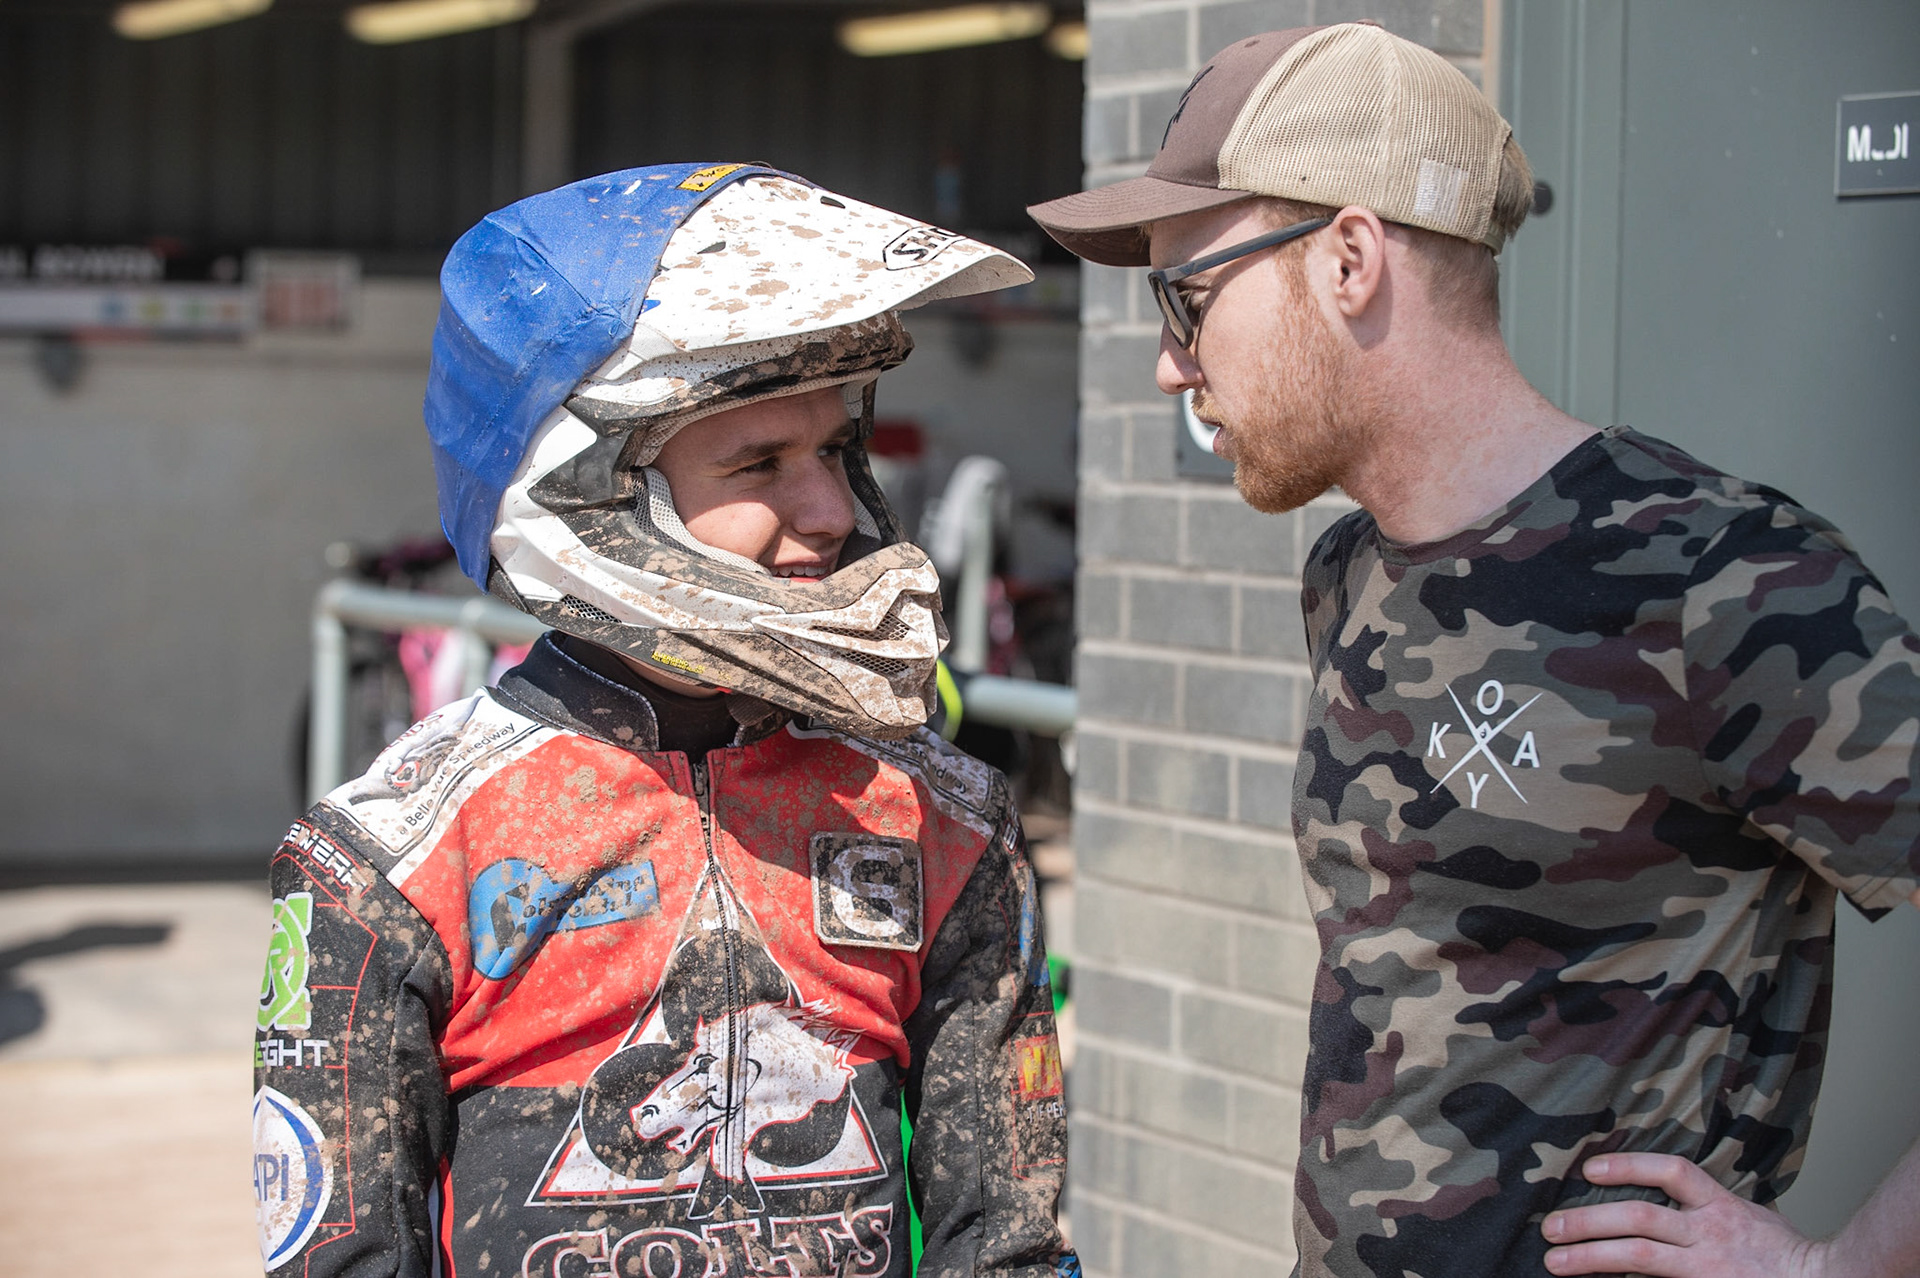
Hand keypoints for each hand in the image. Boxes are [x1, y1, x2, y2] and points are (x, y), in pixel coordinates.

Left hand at [1540, 1153, 1825, 1276]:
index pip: (1671, 1172)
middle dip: (1589, 1220)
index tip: (1589, 1169)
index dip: (1628, 1166)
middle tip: (1549, 1226)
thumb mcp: (1749, 1215)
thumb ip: (1708, 1204)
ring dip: (1590, 1257)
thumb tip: (1667, 1191)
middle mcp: (1711, 1234)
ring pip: (1639, 1256)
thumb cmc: (1786, 1255)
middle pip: (1639, 1217)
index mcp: (1721, 1207)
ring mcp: (1707, 1267)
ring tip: (1555, 1259)